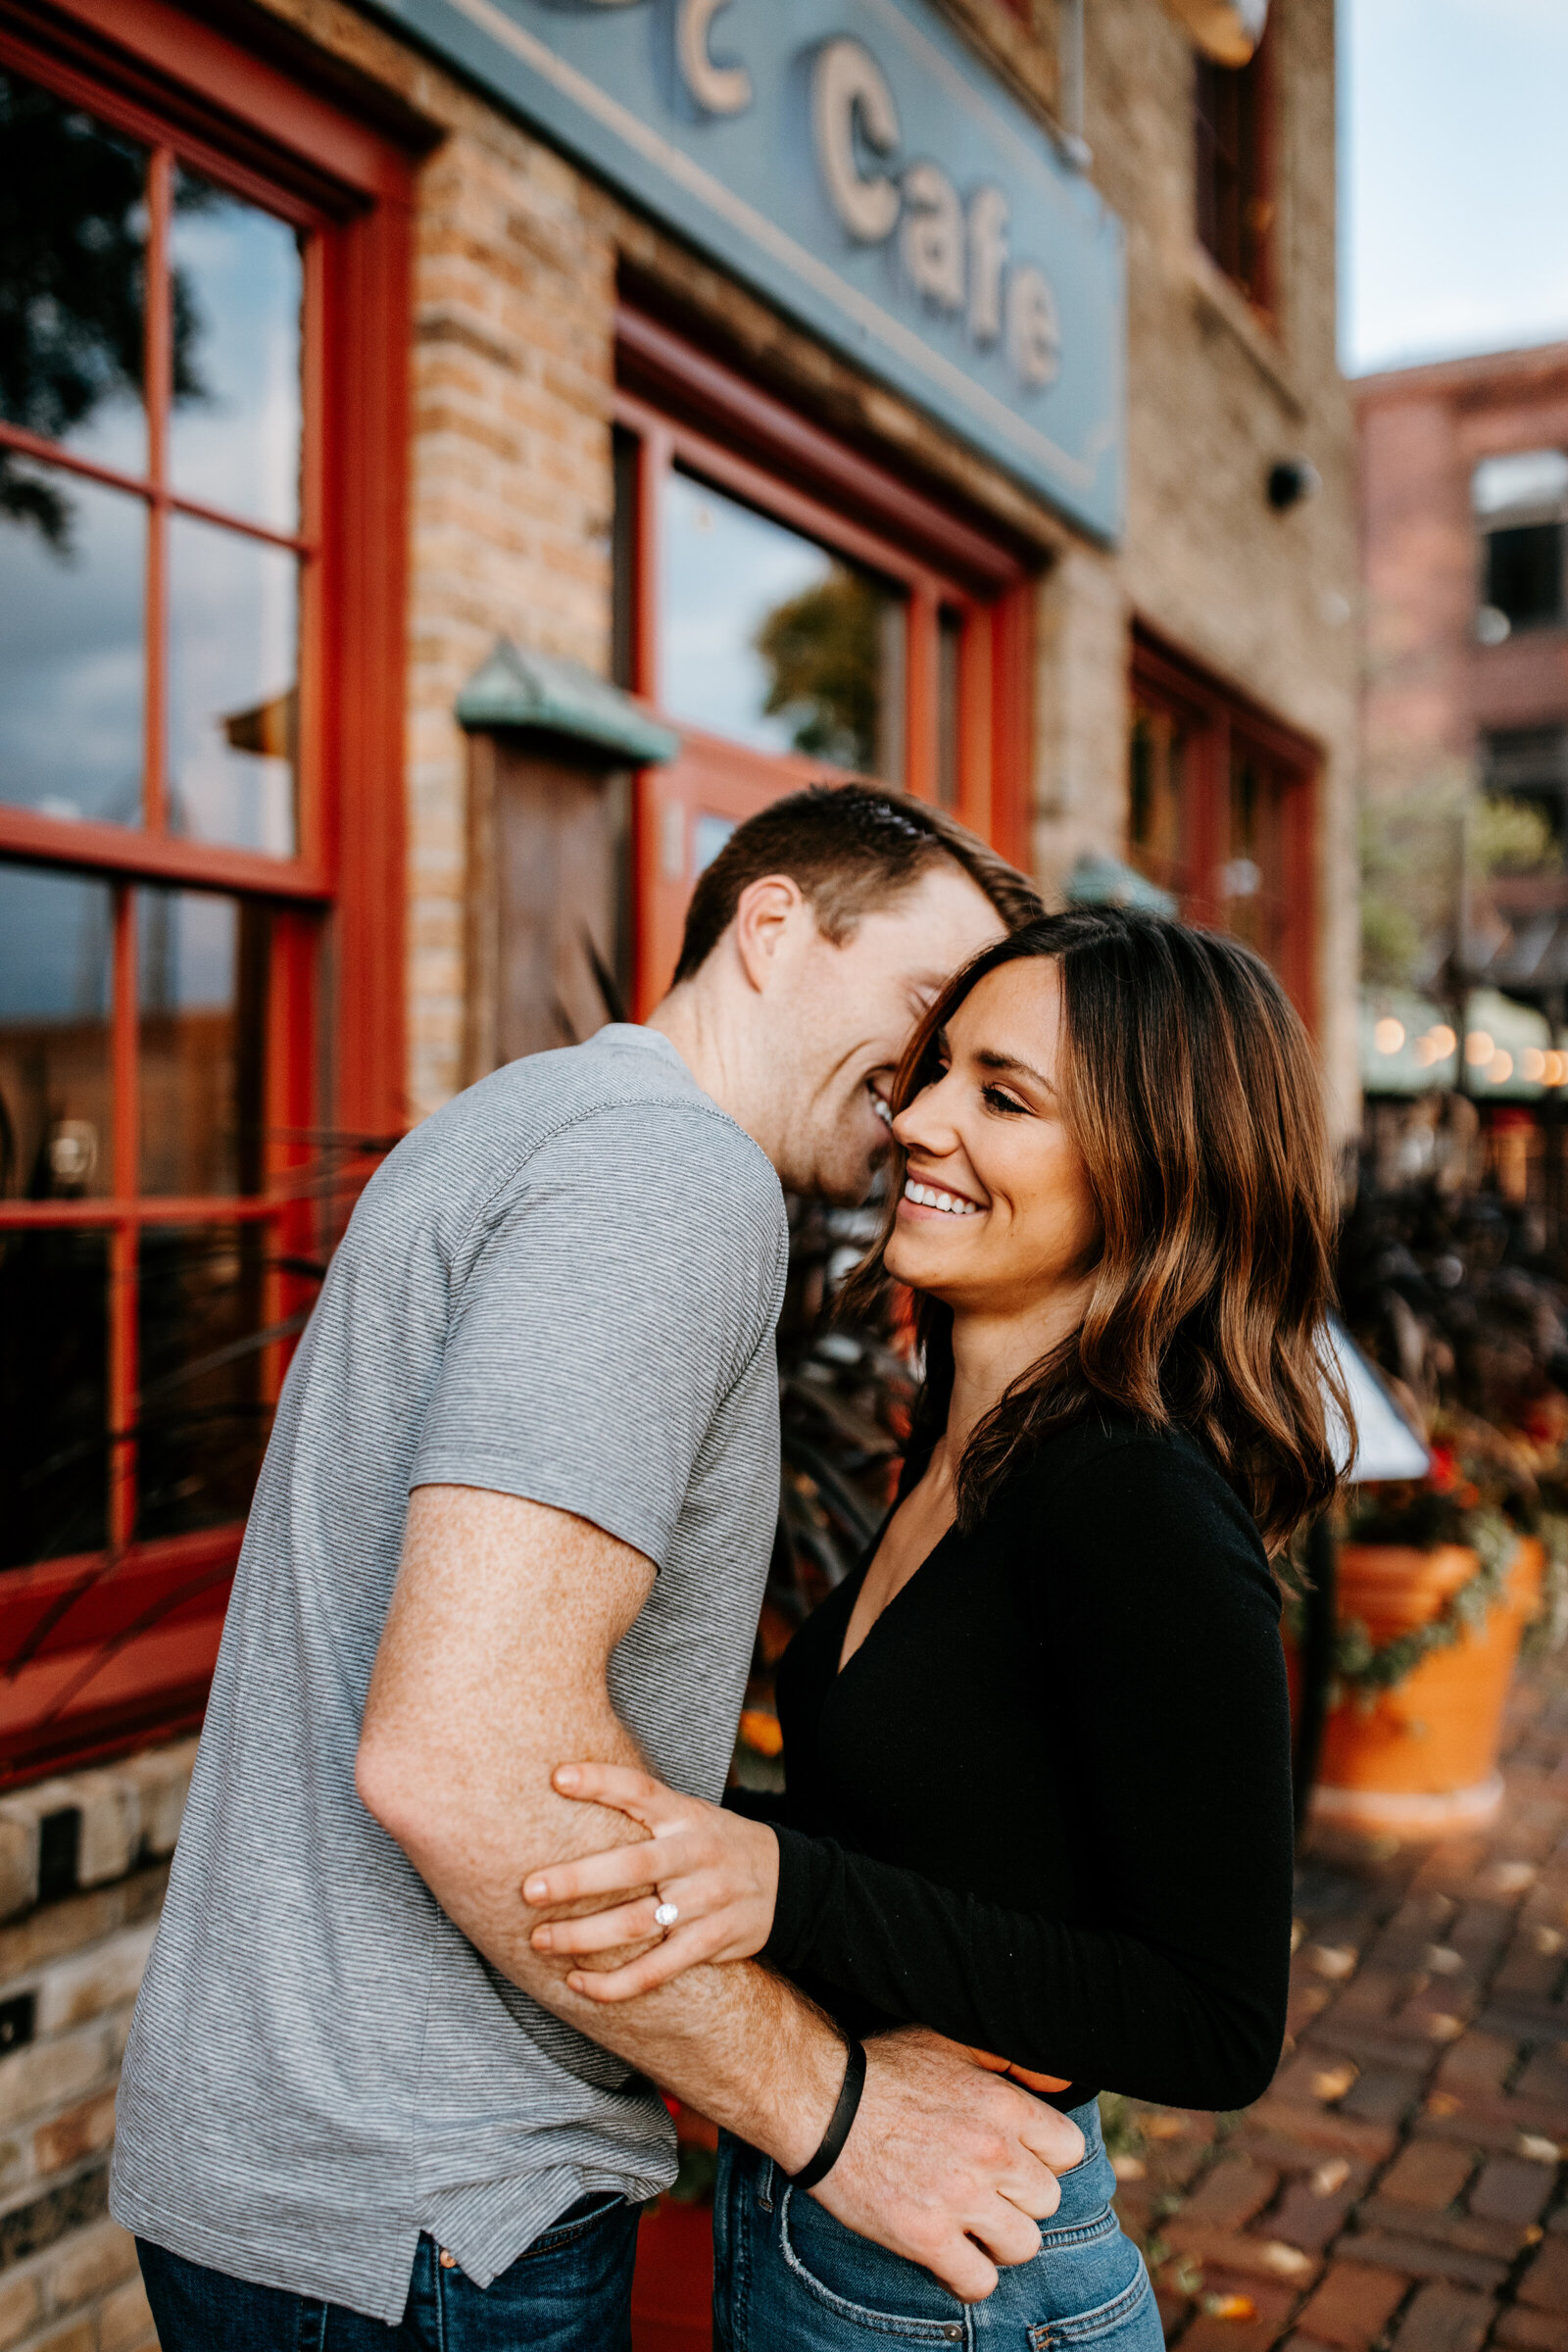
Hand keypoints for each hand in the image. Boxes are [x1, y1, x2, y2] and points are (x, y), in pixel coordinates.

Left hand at [521, 1761, 778, 1998]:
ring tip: (539, 1940)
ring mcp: (706, 1901)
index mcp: (686, 1815)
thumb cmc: (714, 1843)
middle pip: (633, 1866)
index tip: (557, 1777)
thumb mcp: (690, 1814)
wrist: (787, 1882)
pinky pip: (657, 1970)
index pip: (641, 1791)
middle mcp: (696, 1855)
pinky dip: (615, 1983)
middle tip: (529, 1889)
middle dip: (577, 1879)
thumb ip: (641, 1812)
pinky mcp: (711, 1942)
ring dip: (583, 1937)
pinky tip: (578, 1982)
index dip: (601, 1781)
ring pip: (638, 1924)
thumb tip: (564, 1791)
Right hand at [814, 2027, 1085, 2303]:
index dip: (1043, 2157)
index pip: (1068, 2151)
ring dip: (997, 2240)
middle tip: (984, 2190)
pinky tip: (948, 2255)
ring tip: (968, 2223)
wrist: (821, 2102)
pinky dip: (966, 2276)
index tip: (1015, 2159)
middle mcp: (991, 2152)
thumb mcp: (952, 2042)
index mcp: (1002, 2105)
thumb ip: (1012, 2060)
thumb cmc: (885, 2070)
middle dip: (1018, 2199)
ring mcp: (960, 2197)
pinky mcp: (926, 2238)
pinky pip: (979, 2283)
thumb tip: (1064, 2082)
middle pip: (1047, 2201)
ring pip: (1022, 2246)